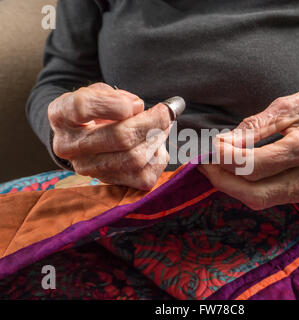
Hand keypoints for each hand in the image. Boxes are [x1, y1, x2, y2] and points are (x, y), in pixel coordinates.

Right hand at [48, 83, 171, 189]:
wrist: (85, 137)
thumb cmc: (96, 111)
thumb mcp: (99, 93)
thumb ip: (116, 96)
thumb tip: (138, 108)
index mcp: (61, 115)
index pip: (82, 108)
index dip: (115, 105)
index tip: (138, 103)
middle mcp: (69, 145)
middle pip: (120, 137)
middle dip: (151, 123)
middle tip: (165, 112)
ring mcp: (87, 168)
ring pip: (135, 158)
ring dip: (157, 140)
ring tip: (162, 126)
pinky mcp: (108, 183)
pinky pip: (143, 176)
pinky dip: (157, 158)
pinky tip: (155, 145)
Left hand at [198, 84, 298, 209]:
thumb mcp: (284, 106)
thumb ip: (253, 128)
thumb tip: (223, 143)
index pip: (257, 164)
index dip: (228, 159)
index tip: (211, 147)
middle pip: (256, 192)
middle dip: (224, 180)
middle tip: (205, 163)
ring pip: (261, 200)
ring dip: (233, 186)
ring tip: (216, 167)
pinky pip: (270, 198)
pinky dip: (248, 188)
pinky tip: (236, 173)